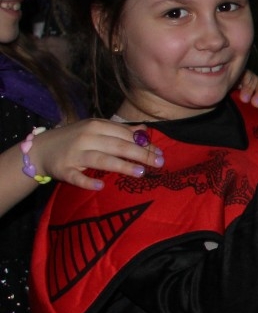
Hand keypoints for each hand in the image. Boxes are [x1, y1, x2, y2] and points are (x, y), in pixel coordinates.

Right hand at [27, 119, 164, 190]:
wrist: (41, 149)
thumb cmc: (75, 138)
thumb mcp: (96, 128)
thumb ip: (119, 130)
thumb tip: (144, 130)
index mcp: (96, 126)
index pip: (125, 135)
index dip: (144, 144)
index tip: (161, 153)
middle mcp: (86, 138)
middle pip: (117, 146)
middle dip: (140, 154)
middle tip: (159, 163)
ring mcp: (74, 154)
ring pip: (101, 159)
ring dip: (121, 166)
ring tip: (140, 173)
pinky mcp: (64, 170)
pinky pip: (77, 177)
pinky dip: (88, 181)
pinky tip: (101, 186)